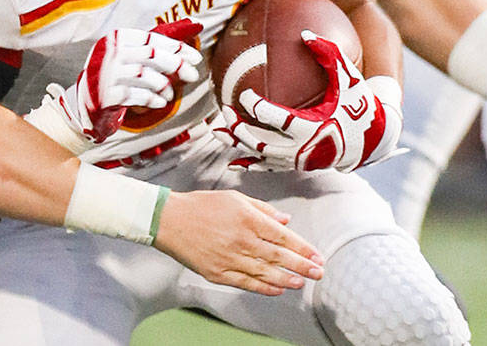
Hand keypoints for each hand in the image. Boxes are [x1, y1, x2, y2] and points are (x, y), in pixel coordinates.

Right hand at [51, 19, 202, 143]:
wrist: (86, 98)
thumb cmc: (116, 71)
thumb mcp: (131, 51)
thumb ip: (158, 41)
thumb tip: (195, 24)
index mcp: (117, 37)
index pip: (152, 39)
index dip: (176, 47)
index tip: (195, 57)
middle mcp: (110, 53)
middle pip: (151, 56)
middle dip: (176, 65)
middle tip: (193, 75)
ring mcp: (107, 74)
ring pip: (145, 76)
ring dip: (164, 85)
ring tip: (170, 93)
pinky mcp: (106, 95)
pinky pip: (136, 95)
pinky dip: (153, 99)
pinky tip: (160, 101)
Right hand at [153, 189, 323, 295]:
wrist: (169, 220)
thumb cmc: (201, 206)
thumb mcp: (234, 198)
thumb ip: (262, 209)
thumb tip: (285, 220)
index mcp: (247, 218)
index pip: (283, 237)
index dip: (302, 248)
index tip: (316, 255)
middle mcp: (241, 240)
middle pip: (279, 256)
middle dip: (302, 266)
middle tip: (318, 272)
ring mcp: (230, 258)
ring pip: (265, 272)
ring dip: (286, 279)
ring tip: (301, 282)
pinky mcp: (218, 273)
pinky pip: (246, 283)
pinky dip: (264, 287)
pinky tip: (276, 289)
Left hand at [211, 31, 401, 172]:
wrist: (372, 141)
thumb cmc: (358, 105)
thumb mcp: (348, 78)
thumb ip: (328, 53)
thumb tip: (304, 32)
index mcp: (311, 126)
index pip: (276, 118)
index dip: (256, 107)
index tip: (242, 94)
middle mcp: (302, 148)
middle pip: (261, 141)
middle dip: (238, 128)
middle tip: (225, 111)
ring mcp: (298, 160)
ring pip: (260, 156)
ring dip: (237, 145)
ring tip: (217, 132)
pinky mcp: (298, 167)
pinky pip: (269, 167)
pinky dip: (250, 165)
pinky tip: (232, 161)